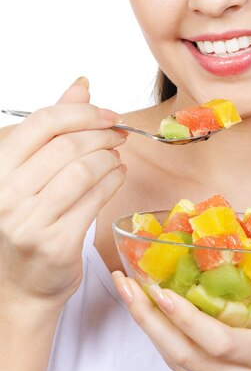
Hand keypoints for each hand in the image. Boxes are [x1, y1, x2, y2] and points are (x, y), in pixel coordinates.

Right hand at [0, 77, 126, 310]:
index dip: (82, 113)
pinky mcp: (56, 242)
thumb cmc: (29, 220)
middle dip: (102, 134)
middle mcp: (7, 193)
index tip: (107, 114)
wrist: (22, 285)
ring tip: (117, 156)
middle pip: (68, 145)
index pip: (43, 122)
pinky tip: (118, 175)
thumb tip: (81, 85)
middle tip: (118, 134)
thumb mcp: (32, 171)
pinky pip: (96, 198)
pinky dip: (114, 180)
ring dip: (110, 157)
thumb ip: (54, 129)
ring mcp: (29, 221)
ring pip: (85, 170)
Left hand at [112, 270, 250, 370]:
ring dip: (149, 329)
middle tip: (125, 283)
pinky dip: (166, 344)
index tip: (160, 290)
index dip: (186, 318)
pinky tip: (153, 321)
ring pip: (177, 364)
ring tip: (129, 295)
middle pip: (183, 354)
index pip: (219, 341)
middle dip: (147, 318)